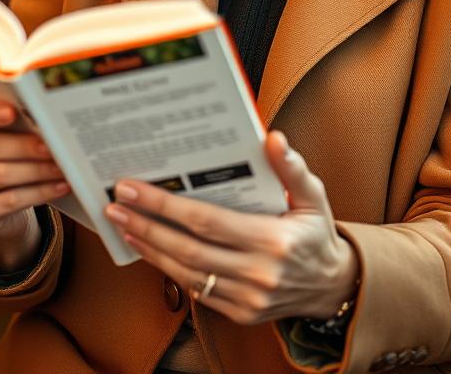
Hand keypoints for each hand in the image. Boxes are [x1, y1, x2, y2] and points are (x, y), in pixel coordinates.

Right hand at [0, 101, 69, 270]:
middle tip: (53, 143)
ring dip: (37, 169)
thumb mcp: (2, 133)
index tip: (13, 111)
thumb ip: (13, 121)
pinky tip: (61, 185)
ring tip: (63, 165)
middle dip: (24, 144)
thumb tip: (44, 115)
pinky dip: (40, 192)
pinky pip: (9, 201)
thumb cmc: (4, 152)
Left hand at [104, 130, 359, 325]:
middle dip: (146, 225)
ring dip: (150, 249)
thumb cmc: (317, 234)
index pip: (207, 221)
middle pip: (188, 249)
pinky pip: (196, 291)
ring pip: (186, 273)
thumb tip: (273, 137)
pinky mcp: (240, 313)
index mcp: (273, 240)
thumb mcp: (313, 195)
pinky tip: (150, 249)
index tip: (133, 189)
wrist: (334, 287)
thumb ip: (291, 167)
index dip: (165, 206)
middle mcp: (257, 274)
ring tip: (124, 225)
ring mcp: (247, 299)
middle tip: (115, 204)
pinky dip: (169, 269)